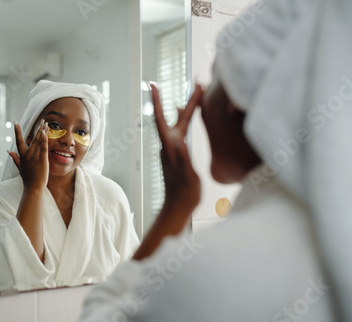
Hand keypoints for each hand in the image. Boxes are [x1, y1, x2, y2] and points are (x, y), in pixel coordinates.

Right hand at [8, 120, 48, 191]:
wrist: (33, 187)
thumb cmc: (28, 179)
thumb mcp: (19, 167)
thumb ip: (15, 158)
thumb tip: (8, 151)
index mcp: (22, 155)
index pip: (18, 141)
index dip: (17, 131)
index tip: (15, 122)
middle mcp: (28, 154)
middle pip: (33, 138)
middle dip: (38, 128)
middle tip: (42, 120)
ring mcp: (34, 157)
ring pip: (39, 141)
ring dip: (43, 132)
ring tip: (46, 124)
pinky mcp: (42, 160)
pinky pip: (43, 147)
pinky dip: (44, 140)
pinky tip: (45, 133)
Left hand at [151, 84, 202, 212]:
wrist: (178, 207)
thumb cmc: (184, 194)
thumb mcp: (186, 176)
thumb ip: (182, 158)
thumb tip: (178, 140)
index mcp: (169, 147)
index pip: (161, 119)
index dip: (157, 101)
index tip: (153, 84)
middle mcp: (169, 146)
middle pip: (177, 118)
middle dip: (189, 101)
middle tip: (198, 84)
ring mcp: (173, 149)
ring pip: (179, 123)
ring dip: (188, 108)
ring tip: (197, 94)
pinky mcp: (178, 153)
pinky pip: (181, 130)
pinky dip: (186, 118)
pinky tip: (186, 115)